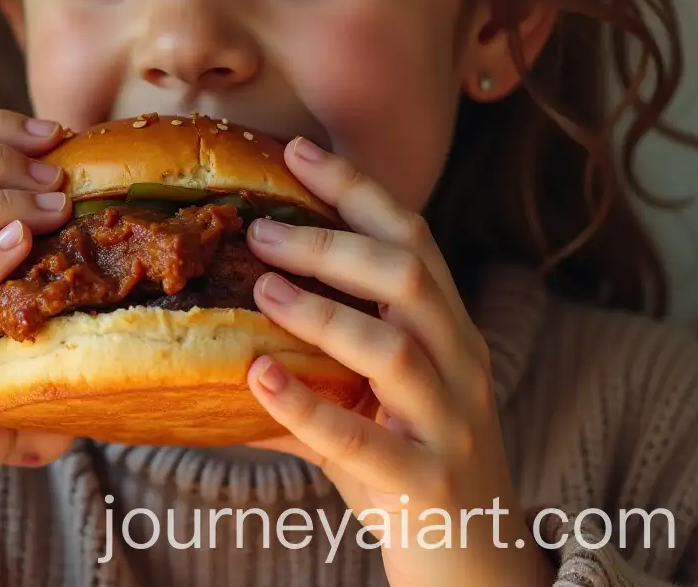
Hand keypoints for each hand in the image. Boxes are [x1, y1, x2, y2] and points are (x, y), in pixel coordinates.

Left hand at [245, 137, 554, 586]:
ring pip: (392, 348)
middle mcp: (459, 361)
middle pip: (405, 276)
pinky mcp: (428, 484)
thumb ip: (314, 360)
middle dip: (330, 242)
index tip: (296, 151)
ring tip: (261, 289)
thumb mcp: (377, 397)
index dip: (354, 188)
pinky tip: (257, 377)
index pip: (409, 236)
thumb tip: (221, 330)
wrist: (477, 566)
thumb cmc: (412, 463)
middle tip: (259, 228)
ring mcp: (449, 423)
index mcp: (448, 327)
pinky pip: (364, 441)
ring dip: (320, 312)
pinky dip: (306, 405)